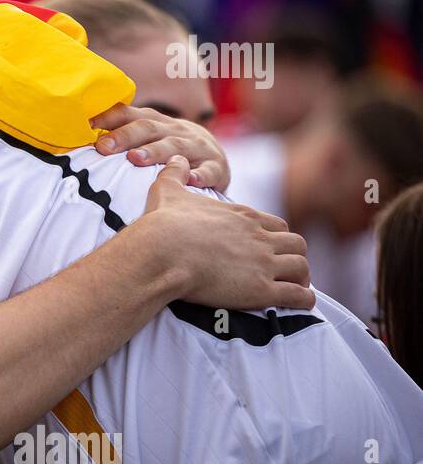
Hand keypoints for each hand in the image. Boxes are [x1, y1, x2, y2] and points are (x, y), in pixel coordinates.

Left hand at [90, 103, 229, 189]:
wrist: (214, 156)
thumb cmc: (167, 148)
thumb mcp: (146, 137)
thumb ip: (116, 138)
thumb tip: (74, 142)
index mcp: (153, 123)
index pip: (128, 114)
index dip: (107, 117)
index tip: (85, 125)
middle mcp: (174, 130)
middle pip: (148, 128)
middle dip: (125, 136)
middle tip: (104, 147)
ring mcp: (196, 147)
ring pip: (175, 146)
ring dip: (155, 152)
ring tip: (136, 159)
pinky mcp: (216, 167)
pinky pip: (209, 170)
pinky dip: (199, 175)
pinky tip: (190, 180)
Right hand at [140, 156, 312, 309]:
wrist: (161, 253)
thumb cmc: (163, 224)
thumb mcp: (167, 191)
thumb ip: (175, 173)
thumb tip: (177, 159)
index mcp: (242, 216)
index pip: (276, 225)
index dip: (276, 237)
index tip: (268, 248)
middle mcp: (259, 237)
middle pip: (296, 244)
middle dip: (294, 257)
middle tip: (285, 270)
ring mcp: (263, 263)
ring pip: (301, 267)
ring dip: (302, 278)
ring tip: (295, 288)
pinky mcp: (261, 289)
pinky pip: (297, 295)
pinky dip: (303, 299)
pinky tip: (300, 304)